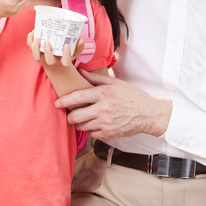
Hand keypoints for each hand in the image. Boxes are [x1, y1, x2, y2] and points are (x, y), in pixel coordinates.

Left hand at [27, 32, 79, 67]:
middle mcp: (51, 61)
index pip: (65, 61)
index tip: (67, 45)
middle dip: (48, 52)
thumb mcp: (74, 52)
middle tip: (48, 42)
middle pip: (49, 60)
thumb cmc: (65, 54)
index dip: (66, 54)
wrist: (54, 63)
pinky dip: (30, 40)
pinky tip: (34, 32)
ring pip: (36, 57)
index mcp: (62, 61)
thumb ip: (79, 46)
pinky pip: (30, 47)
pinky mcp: (35, 52)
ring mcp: (42, 58)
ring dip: (35, 48)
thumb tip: (80, 39)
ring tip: (37, 37)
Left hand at [55, 73, 172, 137]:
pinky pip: (91, 134)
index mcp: (103, 94)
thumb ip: (95, 79)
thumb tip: (80, 71)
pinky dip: (90, 130)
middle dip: (69, 116)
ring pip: (82, 126)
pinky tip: (94, 124)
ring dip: (79, 123)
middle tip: (69, 114)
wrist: (148, 113)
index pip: (78, 98)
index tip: (57, 103)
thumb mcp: (115, 83)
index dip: (64, 101)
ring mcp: (106, 123)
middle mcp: (103, 109)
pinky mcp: (109, 133)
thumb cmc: (132, 96)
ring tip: (83, 118)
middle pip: (76, 116)